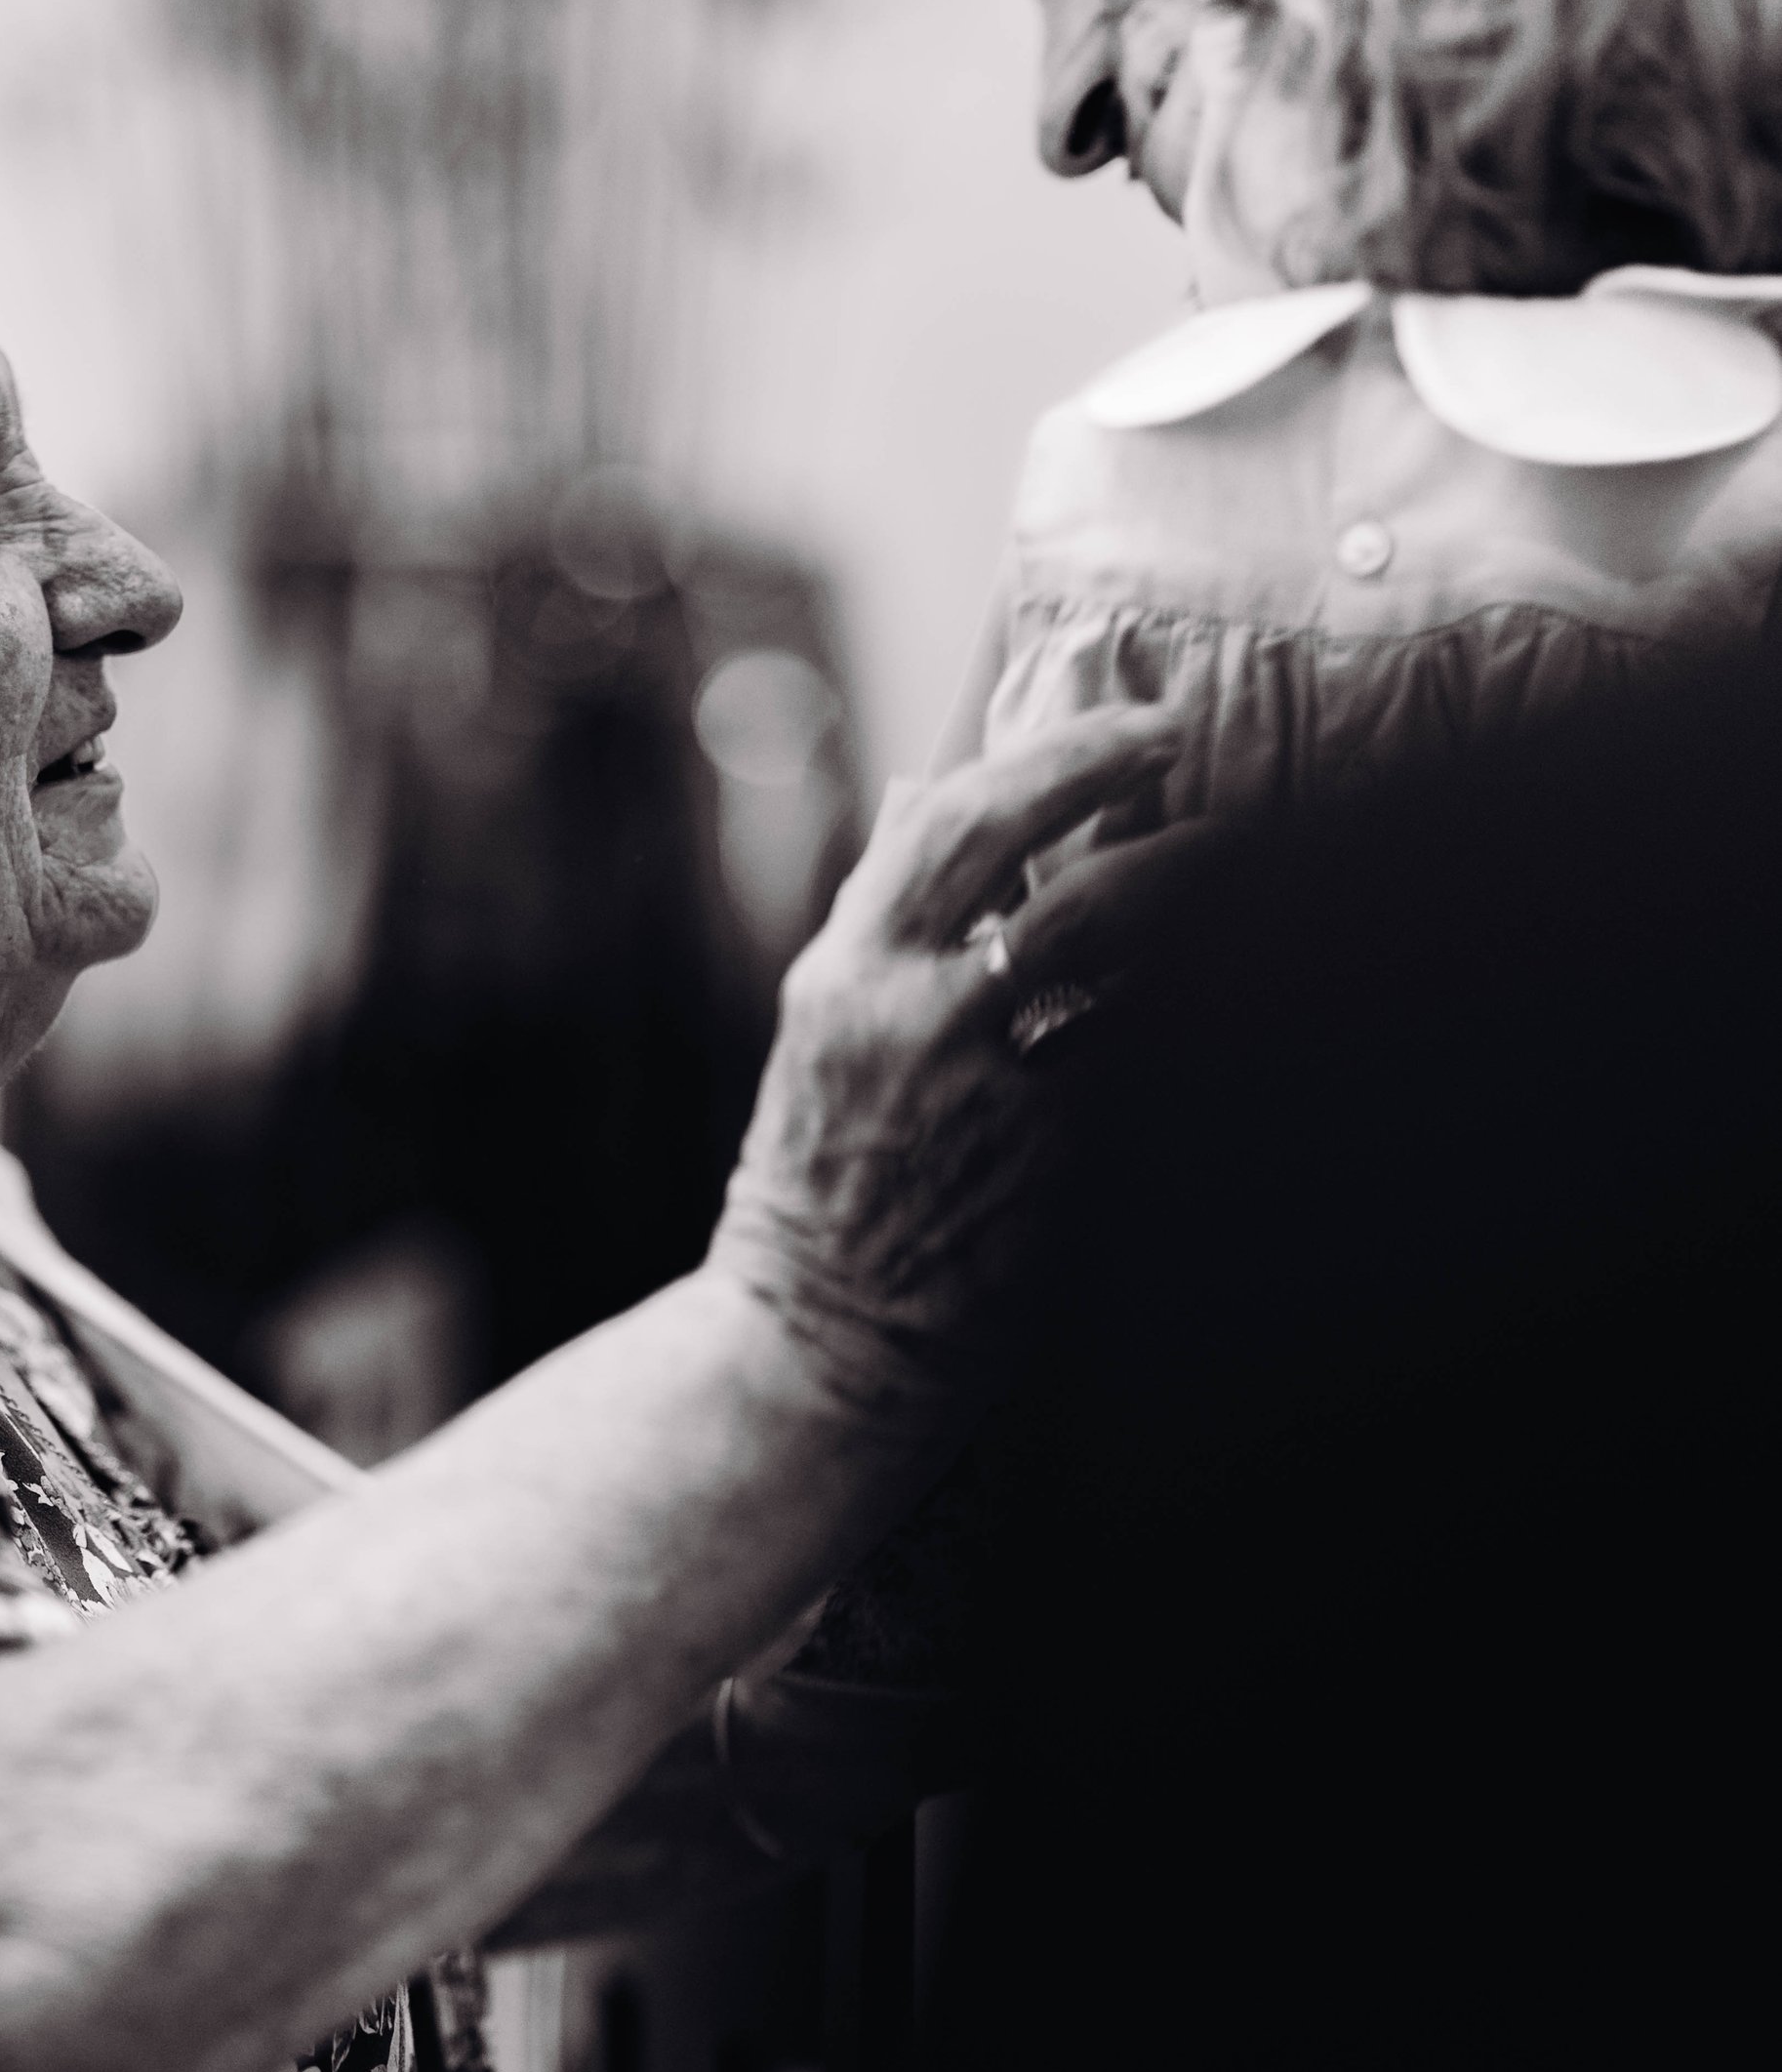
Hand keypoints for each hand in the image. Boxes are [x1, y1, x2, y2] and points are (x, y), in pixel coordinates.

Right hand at [705, 705, 1180, 1419]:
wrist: (825, 1345)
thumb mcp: (827, 1039)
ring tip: (1243, 861)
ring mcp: (985, 1090)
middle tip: (1189, 745)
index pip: (950, 822)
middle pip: (1031, 855)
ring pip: (1110, 946)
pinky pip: (1143, 1056)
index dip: (1054, 757)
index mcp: (841, 977)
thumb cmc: (828, 1184)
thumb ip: (889, 931)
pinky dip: (1189, 1010)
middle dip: (1118, 780)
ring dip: (1187, 889)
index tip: (1135, 727)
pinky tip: (1246, 980)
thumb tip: (951, 809)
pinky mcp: (1053, 1162)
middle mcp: (905, 1017)